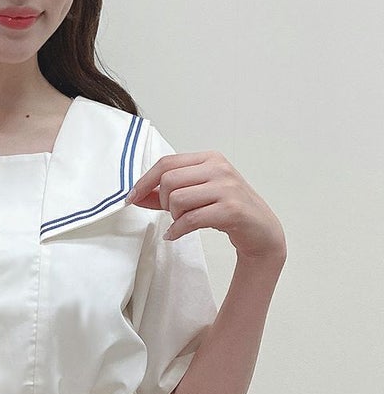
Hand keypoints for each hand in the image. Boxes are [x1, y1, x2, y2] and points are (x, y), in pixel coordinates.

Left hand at [124, 150, 286, 261]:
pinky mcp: (231, 209)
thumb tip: (136, 195)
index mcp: (209, 159)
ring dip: (173, 216)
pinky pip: (190, 219)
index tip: (132, 197)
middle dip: (163, 201)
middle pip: (168, 181)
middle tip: (172, 213)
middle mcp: (219, 168)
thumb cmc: (227, 209)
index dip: (144, 182)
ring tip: (181, 222)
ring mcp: (226, 188)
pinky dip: (177, 230)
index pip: (166, 163)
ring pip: (177, 199)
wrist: (261, 230)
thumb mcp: (197, 195)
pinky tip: (175, 234)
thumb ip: (166, 194)